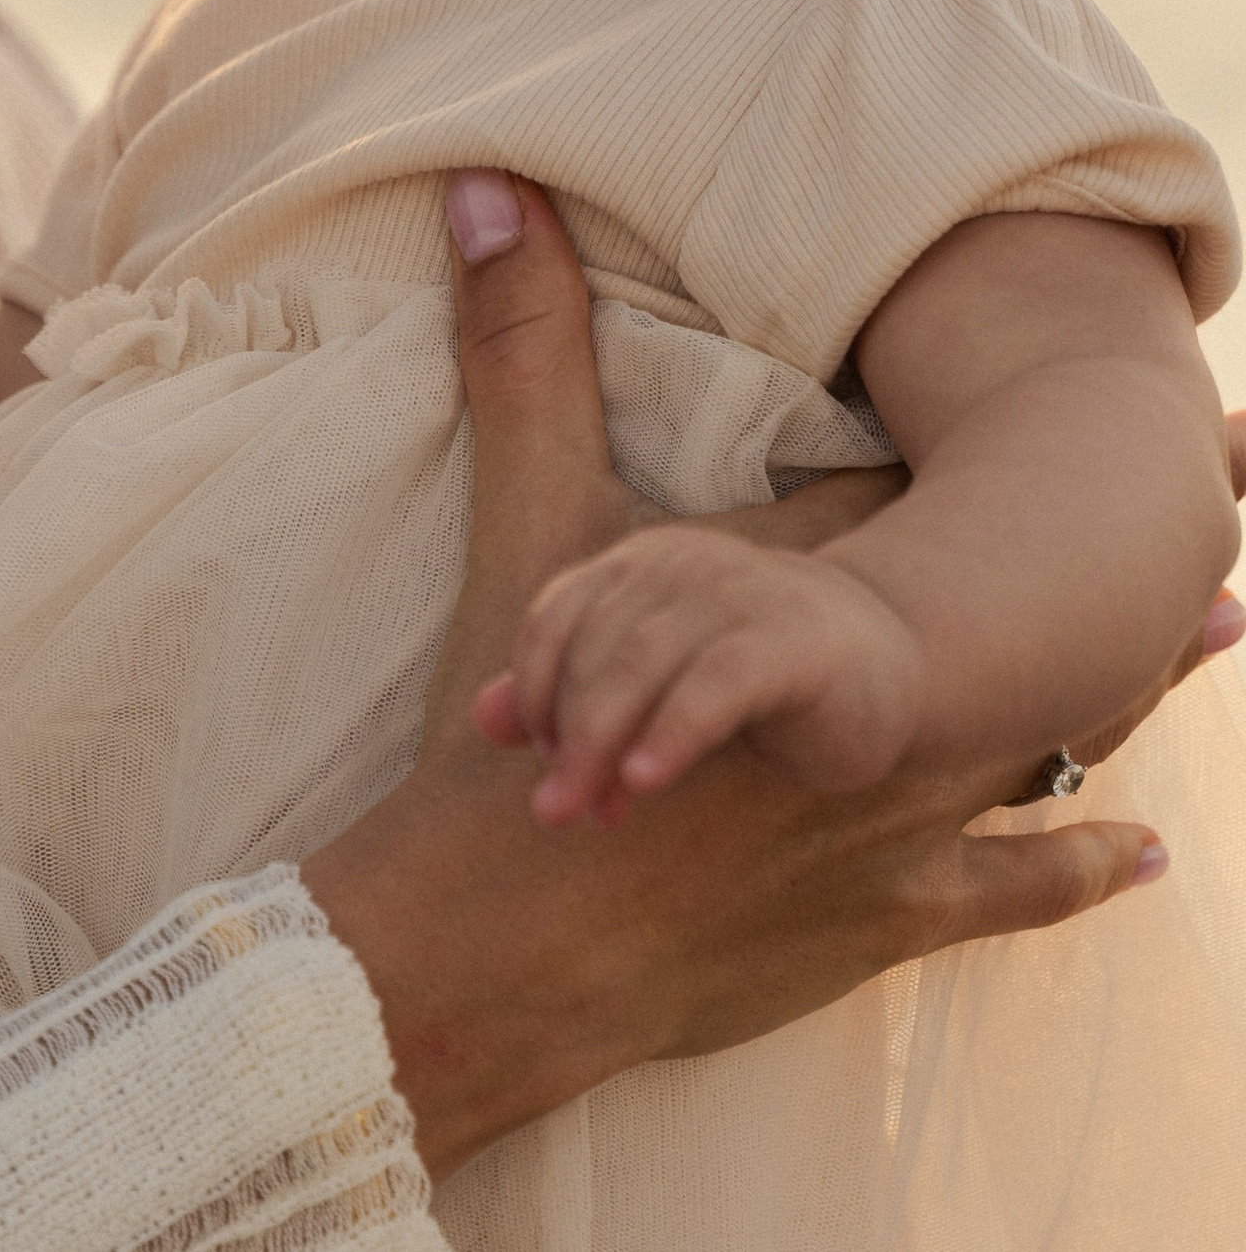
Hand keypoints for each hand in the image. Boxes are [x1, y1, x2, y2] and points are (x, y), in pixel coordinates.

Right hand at [304, 172, 1184, 1179]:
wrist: (511, 931)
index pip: (948, 489)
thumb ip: (517, 353)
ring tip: (1228, 627)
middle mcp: (901, 701)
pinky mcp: (892, 914)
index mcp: (821, 597)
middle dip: (1149, 541)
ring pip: (1057, 733)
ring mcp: (909, 814)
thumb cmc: (532, 732)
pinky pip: (1016, 886)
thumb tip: (482, 185)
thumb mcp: (528, 528)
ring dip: (1144, 683)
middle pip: (1044, 601)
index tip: (1173, 379)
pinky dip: (1085, 862)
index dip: (1047, 424)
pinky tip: (1148, 854)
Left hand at [479, 530, 926, 824]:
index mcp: (639, 565)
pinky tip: (645, 781)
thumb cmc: (758, 679)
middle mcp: (682, 565)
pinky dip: (671, 732)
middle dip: (567, 736)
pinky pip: (716, 684)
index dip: (536, 696)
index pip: (555, 620)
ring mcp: (741, 593)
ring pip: (641, 664)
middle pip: (593, 649)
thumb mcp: (656, 684)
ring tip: (592, 811)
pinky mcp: (794, 641)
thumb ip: (571, 694)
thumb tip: (483, 719)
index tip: (540, 766)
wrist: (894, 666)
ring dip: (604, 743)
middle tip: (557, 810)